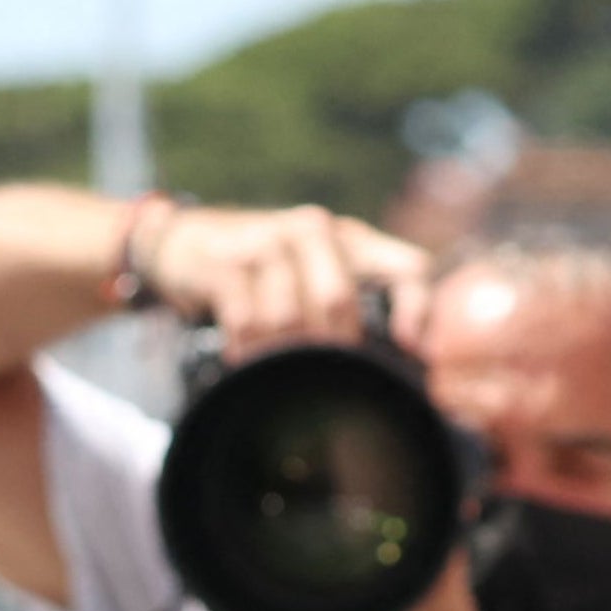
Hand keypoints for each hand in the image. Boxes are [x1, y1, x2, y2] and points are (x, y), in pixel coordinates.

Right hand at [134, 203, 430, 360]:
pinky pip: (245, 321)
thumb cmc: (272, 270)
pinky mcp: (226, 264)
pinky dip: (247, 351)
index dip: (416, 310)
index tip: (410, 351)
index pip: (406, 267)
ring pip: (288, 317)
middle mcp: (314, 231)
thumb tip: (410, 362)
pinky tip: (244, 359)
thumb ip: (363, 303)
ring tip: (274, 372)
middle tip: (320, 379)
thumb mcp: (322, 273)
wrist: (194, 241)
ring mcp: (267, 243)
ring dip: (281, 355)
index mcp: (352, 239)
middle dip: (329, 348)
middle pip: (337, 300)